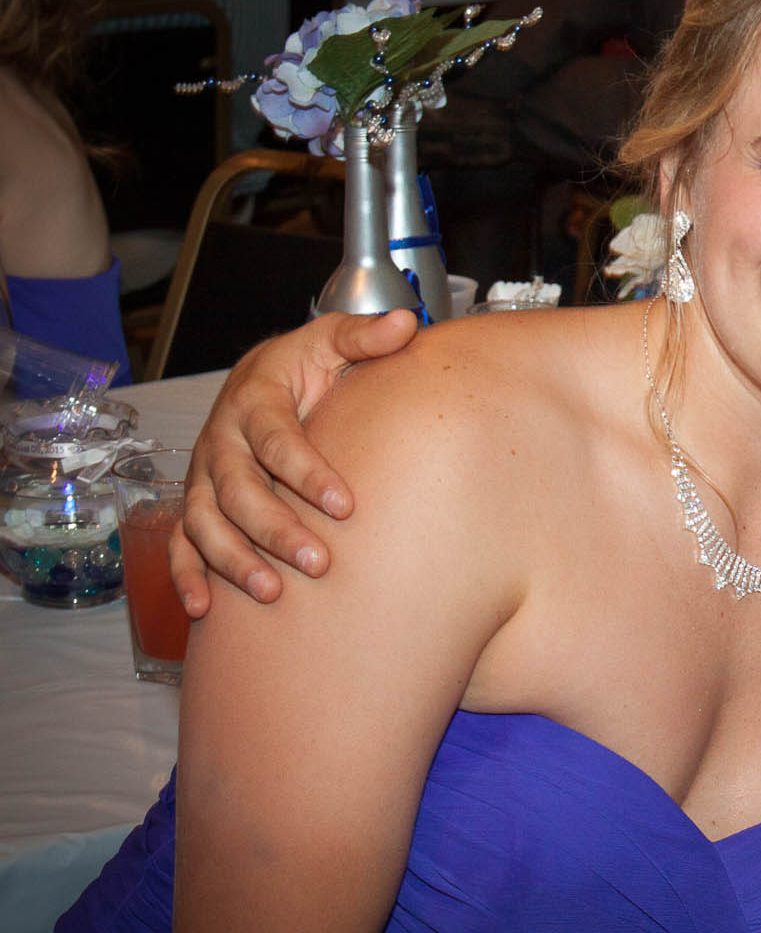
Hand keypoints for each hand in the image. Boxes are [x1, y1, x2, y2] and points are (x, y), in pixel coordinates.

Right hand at [170, 310, 419, 614]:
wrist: (263, 380)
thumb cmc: (306, 366)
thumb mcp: (333, 341)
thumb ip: (366, 337)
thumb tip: (406, 322)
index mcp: (254, 400)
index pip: (276, 439)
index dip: (307, 473)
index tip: (346, 505)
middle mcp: (221, 441)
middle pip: (238, 491)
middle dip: (275, 529)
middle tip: (320, 563)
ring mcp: (203, 477)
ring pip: (205, 523)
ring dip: (234, 559)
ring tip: (271, 591)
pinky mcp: (196, 504)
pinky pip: (181, 544)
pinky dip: (187, 577)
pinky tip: (205, 610)